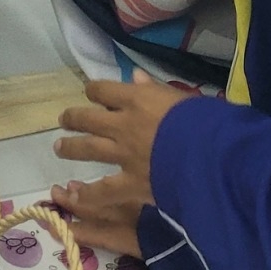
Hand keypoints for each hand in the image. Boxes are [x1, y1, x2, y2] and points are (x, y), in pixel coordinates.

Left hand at [48, 73, 193, 255]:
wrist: (211, 155)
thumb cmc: (204, 121)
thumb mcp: (181, 97)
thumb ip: (155, 87)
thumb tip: (135, 75)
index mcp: (136, 99)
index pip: (103, 90)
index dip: (94, 91)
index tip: (92, 93)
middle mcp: (123, 124)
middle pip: (88, 118)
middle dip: (73, 117)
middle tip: (64, 119)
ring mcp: (123, 154)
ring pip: (88, 148)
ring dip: (71, 147)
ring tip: (59, 146)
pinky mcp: (130, 182)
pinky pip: (103, 190)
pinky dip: (87, 194)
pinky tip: (74, 195)